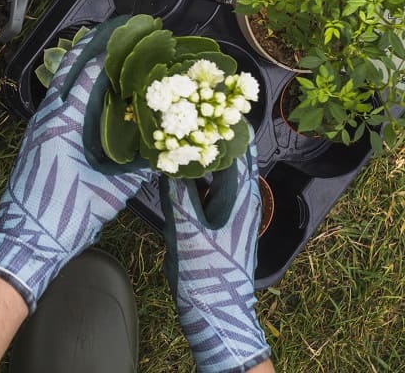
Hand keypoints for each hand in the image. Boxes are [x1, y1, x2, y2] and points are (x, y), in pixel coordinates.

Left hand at [0, 31, 155, 310]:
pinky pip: (59, 103)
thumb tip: (165, 149)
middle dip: (93, 47)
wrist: (24, 241)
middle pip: (70, 70)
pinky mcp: (38, 140)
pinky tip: (92, 93)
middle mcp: (47, 117)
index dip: (111, 50)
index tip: (133, 31)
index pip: (89, 73)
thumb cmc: (64, 216)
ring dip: (82, 66)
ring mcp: (39, 128)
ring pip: (61, 85)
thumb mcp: (110, 193)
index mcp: (63, 122)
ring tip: (107, 51)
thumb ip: (137, 168)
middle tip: (119, 30)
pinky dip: (76, 89)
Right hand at [160, 135, 270, 372]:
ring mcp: (234, 210)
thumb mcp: (186, 229)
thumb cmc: (206, 272)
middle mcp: (243, 198)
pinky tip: (180, 169)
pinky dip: (200, 173)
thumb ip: (177, 192)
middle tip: (188, 112)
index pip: (239, 148)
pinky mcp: (222, 221)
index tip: (207, 99)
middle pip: (231, 156)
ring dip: (206, 153)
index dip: (226, 124)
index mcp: (242, 196)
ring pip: (222, 171)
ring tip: (182, 132)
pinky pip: (213, 187)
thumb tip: (168, 158)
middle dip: (213, 133)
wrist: (217, 312)